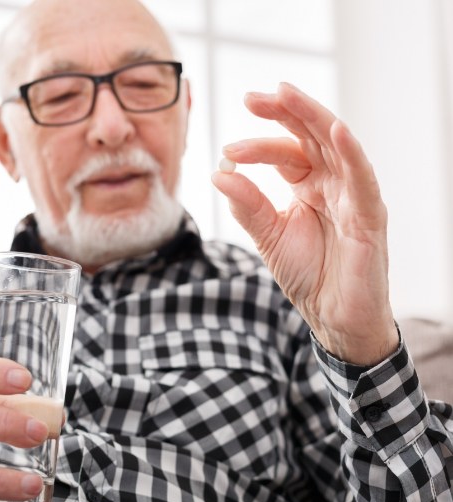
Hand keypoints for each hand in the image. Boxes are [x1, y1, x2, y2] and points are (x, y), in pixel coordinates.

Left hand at [212, 82, 397, 364]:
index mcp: (309, 187)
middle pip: (311, 136)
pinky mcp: (370, 217)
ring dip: (312, 118)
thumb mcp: (269, 237)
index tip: (227, 152)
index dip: (257, 147)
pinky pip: (363, 179)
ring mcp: (353, 197)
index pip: (285, 153)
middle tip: (252, 97)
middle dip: (284, 113)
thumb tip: (219, 173)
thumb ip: (248, 206)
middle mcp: (333, 184)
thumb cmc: (309, 275)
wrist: (333, 318)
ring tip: (285, 95)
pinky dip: (351, 154)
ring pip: (336, 146)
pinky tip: (334, 131)